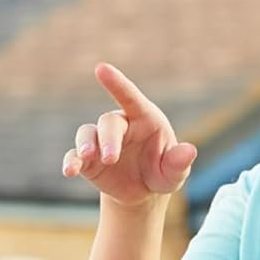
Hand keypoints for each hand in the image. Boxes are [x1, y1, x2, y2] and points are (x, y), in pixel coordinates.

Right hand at [61, 62, 197, 209]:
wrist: (142, 192)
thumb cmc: (162, 173)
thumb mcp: (174, 172)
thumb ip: (179, 162)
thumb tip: (190, 151)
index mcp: (144, 119)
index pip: (130, 97)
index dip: (116, 83)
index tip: (100, 68)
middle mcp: (120, 125)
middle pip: (108, 122)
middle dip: (108, 139)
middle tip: (111, 159)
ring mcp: (100, 142)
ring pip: (87, 133)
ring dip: (85, 144)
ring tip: (86, 158)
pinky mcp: (87, 160)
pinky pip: (74, 155)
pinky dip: (70, 161)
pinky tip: (69, 171)